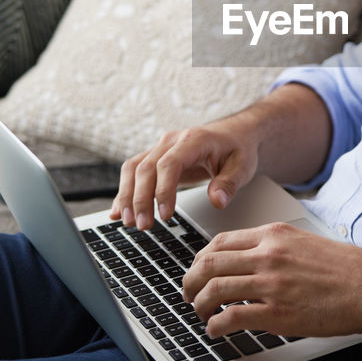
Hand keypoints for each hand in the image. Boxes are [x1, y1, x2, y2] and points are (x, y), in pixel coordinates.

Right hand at [110, 122, 258, 229]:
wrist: (235, 135)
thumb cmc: (238, 149)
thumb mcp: (243, 166)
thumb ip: (229, 184)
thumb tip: (217, 201)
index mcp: (194, 140)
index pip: (169, 164)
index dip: (163, 190)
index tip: (165, 215)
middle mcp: (172, 141)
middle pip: (146, 168)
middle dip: (140, 199)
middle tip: (143, 226)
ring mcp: (161, 148)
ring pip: (133, 169)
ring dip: (127, 196)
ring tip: (128, 222)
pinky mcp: (156, 158)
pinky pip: (133, 172)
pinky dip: (124, 192)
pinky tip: (118, 212)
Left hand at [182, 222, 361, 338]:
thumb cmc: (349, 269)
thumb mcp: (307, 243)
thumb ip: (278, 248)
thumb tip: (253, 260)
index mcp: (275, 235)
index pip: (220, 242)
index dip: (201, 259)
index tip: (198, 271)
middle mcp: (268, 255)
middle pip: (208, 263)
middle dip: (190, 281)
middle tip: (188, 294)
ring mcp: (271, 284)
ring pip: (213, 289)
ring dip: (198, 304)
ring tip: (200, 314)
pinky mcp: (277, 312)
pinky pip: (230, 317)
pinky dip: (215, 326)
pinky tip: (216, 331)